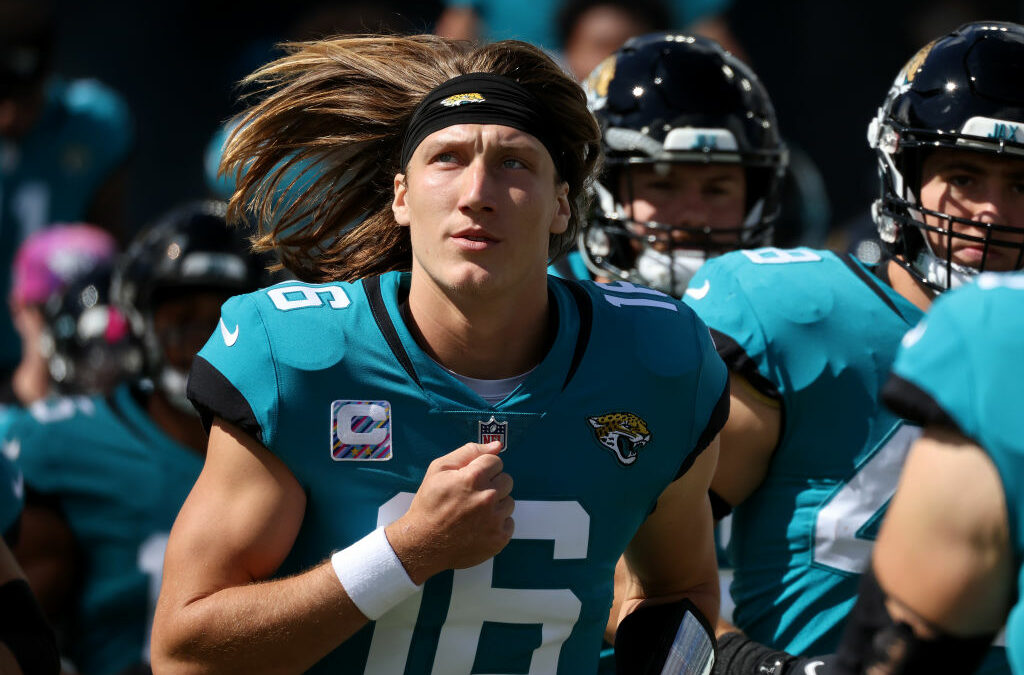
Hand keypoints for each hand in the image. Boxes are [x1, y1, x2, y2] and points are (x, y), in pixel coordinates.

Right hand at [386, 441, 513, 583]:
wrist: (423, 543)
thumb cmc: (429, 504)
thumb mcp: (439, 470)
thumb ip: (469, 452)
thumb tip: (497, 445)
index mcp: (473, 477)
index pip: (496, 461)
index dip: (482, 468)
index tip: (471, 479)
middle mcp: (487, 497)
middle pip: (507, 480)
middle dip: (492, 484)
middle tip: (472, 496)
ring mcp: (495, 520)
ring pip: (509, 502)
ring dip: (495, 505)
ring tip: (474, 513)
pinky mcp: (499, 539)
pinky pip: (509, 523)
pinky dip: (497, 524)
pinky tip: (479, 526)